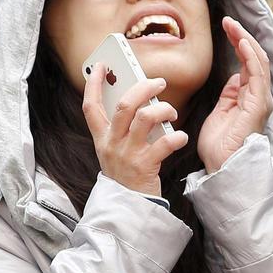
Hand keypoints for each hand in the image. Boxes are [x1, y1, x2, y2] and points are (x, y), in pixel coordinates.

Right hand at [82, 65, 187, 195]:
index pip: (90, 105)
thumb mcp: (114, 149)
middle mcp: (111, 143)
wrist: (127, 207)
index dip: (94, 84)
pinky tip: (181, 138)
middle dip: (143, 87)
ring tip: (171, 112)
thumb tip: (141, 101)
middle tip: (159, 82)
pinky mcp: (145, 166)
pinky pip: (165, 143)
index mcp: (101, 137)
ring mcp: (127, 154)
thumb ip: (122, 127)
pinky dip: (178, 137)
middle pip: (124, 105)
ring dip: (163, 109)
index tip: (102, 65)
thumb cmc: (125, 173)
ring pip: (145, 118)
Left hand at [199, 17, 272, 172]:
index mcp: (247, 96)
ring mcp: (259, 99)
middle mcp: (257, 95)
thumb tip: (234, 77)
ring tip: (232, 25)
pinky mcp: (257, 104)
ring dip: (244, 40)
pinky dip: (250, 57)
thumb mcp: (220, 111)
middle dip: (241, 36)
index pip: (247, 62)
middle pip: (254, 58)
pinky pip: (257, 75)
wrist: (222, 165)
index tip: (226, 27)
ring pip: (257, 62)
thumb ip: (229, 94)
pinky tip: (242, 43)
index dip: (238, 42)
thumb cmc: (219, 144)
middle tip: (228, 21)